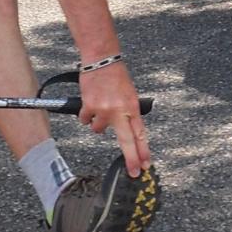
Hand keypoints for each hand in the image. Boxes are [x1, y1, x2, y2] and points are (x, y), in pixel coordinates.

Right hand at [78, 60, 150, 176]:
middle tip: (133, 172)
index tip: (145, 164)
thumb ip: (129, 112)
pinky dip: (86, 115)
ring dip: (99, 124)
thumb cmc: (116, 75)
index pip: (140, 133)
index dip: (143, 150)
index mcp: (132, 107)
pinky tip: (89, 105)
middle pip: (126, 141)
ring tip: (100, 108)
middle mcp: (119, 110)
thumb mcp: (129, 94)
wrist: (100, 59)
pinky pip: (85, 120)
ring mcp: (103, 110)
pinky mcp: (89, 106)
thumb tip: (128, 130)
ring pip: (98, 130)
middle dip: (131, 158)